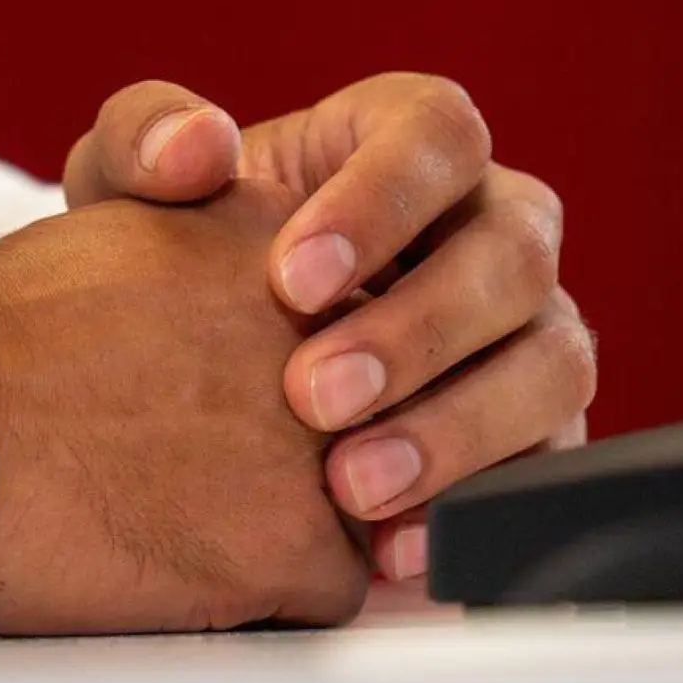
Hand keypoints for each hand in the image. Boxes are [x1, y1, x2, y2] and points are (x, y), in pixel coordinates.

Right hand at [0, 182, 369, 635]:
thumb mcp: (117, 234)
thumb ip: (218, 253)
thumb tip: (271, 308)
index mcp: (271, 236)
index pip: (359, 310)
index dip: (296, 362)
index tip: (217, 382)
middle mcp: (319, 325)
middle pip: (377, 401)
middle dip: (311, 438)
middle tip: (198, 451)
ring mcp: (317, 436)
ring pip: (372, 493)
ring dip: (295, 512)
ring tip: (187, 505)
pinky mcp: (296, 541)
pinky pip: (337, 585)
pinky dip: (268, 591)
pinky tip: (182, 556)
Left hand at [61, 74, 594, 582]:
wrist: (177, 354)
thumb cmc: (169, 243)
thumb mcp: (130, 182)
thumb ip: (141, 140)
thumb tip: (196, 143)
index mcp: (406, 142)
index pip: (438, 135)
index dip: (381, 200)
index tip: (291, 277)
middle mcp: (488, 225)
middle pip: (512, 255)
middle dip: (416, 330)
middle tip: (310, 396)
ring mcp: (523, 328)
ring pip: (552, 364)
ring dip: (458, 430)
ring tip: (351, 486)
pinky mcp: (528, 427)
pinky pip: (542, 467)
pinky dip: (474, 509)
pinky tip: (394, 548)